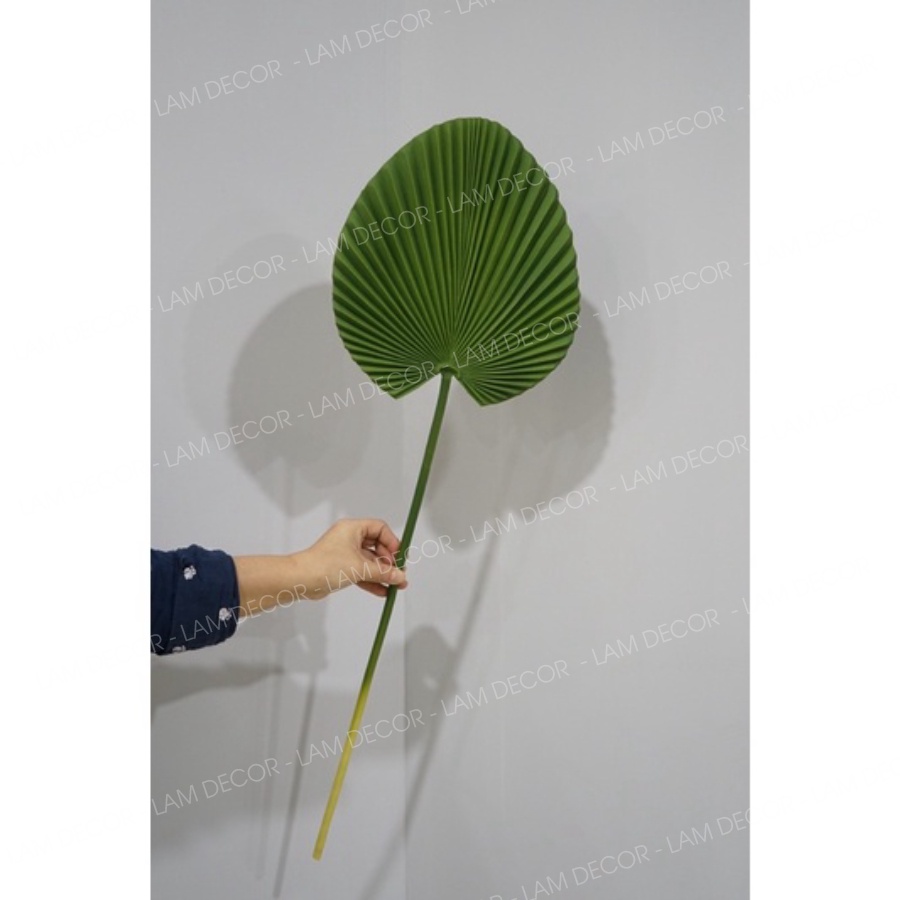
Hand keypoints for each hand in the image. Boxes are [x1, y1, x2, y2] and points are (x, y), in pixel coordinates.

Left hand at [293, 518, 407, 598]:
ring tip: (395, 587)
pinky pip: (361, 573)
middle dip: (389, 562)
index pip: (380, 529)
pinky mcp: (341, 568)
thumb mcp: (359, 568)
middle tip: (398, 574)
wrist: (300, 580)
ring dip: (382, 574)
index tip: (399, 557)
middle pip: (377, 546)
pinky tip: (383, 591)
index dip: (392, 542)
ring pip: (370, 562)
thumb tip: (399, 576)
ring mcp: (345, 554)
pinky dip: (372, 581)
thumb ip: (383, 572)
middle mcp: (349, 538)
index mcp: (352, 529)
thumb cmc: (324, 565)